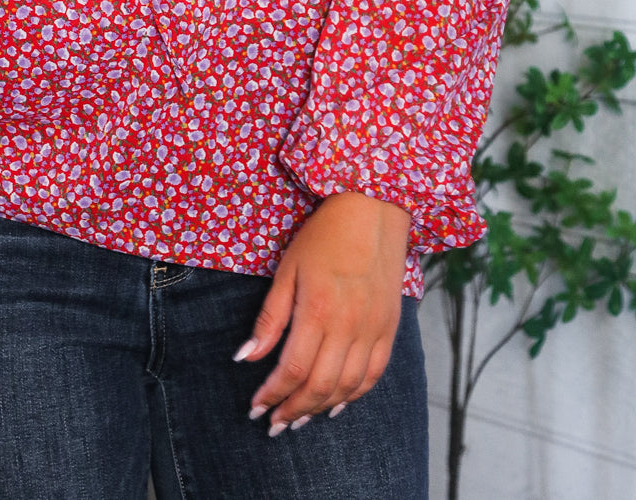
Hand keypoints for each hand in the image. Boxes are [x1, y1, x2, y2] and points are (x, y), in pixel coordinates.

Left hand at [233, 192, 410, 434]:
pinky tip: (336, 405)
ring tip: (298, 420)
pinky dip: (354, 396)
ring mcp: (373, 330)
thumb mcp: (288, 270)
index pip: (293, 369)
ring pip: (348, 387)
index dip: (273, 395)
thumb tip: (245, 358)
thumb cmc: (323, 235)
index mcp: (318, 310)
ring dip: (321, 409)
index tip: (256, 409)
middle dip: (293, 410)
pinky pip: (374, 375)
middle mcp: (349, 326)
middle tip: (273, 425)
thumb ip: (270, 319)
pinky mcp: (390, 328)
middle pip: (320, 386)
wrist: (373, 209)